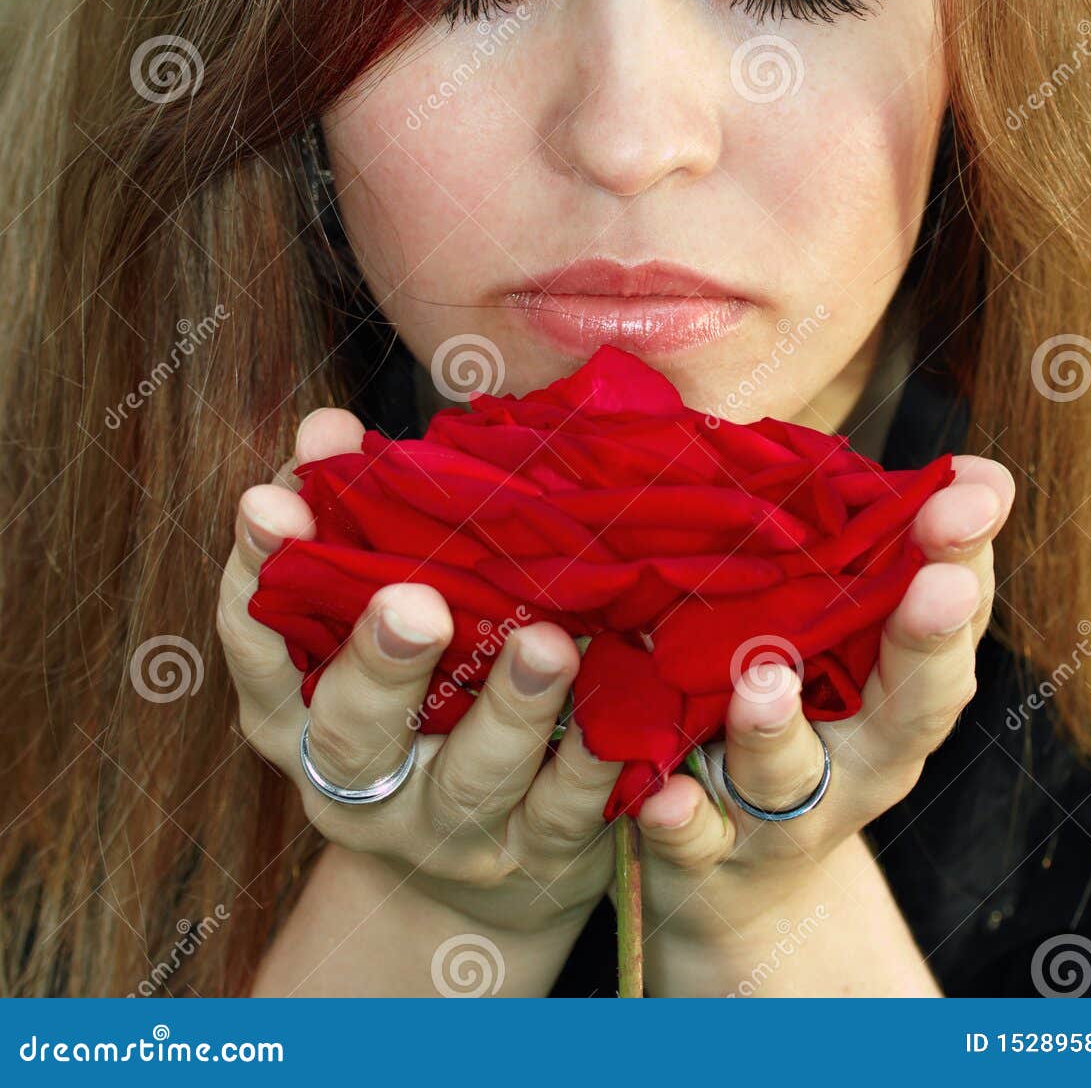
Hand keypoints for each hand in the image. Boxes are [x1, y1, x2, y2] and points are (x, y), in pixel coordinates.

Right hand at [217, 407, 622, 943]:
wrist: (479, 875)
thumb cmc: (423, 696)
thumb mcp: (376, 614)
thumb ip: (353, 519)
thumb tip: (327, 427)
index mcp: (299, 716)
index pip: (258, 647)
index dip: (256, 576)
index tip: (271, 502)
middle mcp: (357, 785)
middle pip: (352, 733)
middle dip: (382, 665)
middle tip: (416, 603)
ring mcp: (446, 832)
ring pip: (471, 781)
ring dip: (509, 712)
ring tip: (545, 644)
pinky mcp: (534, 860)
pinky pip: (567, 818)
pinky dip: (595, 768)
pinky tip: (620, 717)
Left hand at [618, 454, 1015, 954]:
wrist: (741, 890)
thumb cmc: (801, 719)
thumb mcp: (845, 643)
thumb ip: (878, 551)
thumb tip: (964, 463)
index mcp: (899, 694)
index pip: (952, 620)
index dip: (966, 557)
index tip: (976, 492)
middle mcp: (862, 760)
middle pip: (911, 707)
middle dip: (924, 639)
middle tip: (937, 584)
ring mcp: (784, 813)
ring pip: (788, 775)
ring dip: (776, 726)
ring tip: (760, 676)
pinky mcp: (707, 854)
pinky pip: (694, 839)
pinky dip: (682, 819)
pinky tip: (663, 794)